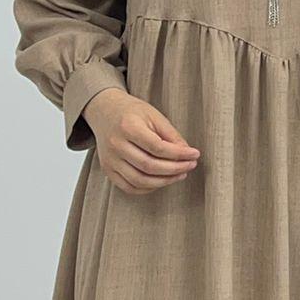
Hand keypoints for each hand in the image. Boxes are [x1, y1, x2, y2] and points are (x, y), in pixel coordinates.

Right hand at [84, 89, 199, 195]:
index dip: (179, 154)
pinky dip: (149, 188)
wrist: (105, 111)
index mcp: (128, 127)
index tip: (194, 154)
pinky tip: (162, 180)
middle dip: (175, 169)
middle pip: (149, 166)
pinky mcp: (108, 170)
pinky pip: (129, 187)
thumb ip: (171, 135)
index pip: (158, 147)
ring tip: (180, 174)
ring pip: (140, 180)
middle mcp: (116, 145)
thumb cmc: (131, 112)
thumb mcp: (154, 115)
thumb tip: (187, 153)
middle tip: (190, 165)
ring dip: (164, 181)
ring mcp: (110, 160)